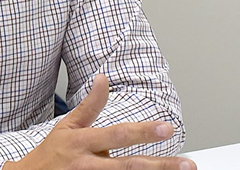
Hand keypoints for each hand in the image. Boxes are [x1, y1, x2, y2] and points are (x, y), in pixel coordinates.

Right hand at [3, 74, 195, 169]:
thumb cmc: (52, 153)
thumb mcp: (67, 125)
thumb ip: (89, 105)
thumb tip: (103, 78)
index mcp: (82, 142)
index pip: (117, 135)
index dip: (142, 132)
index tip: (167, 128)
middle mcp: (87, 165)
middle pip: (128, 166)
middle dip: (160, 165)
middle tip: (187, 163)